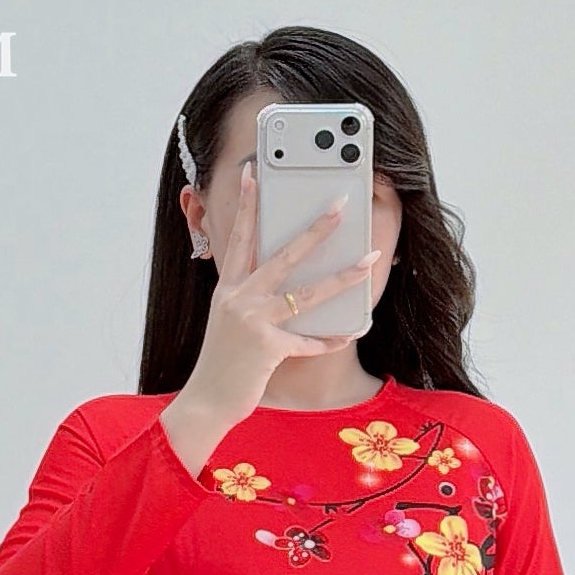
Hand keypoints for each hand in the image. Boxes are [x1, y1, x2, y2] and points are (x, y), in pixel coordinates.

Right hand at [161, 160, 379, 468]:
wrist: (206, 401)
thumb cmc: (223, 364)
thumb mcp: (230, 323)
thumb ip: (252, 301)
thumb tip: (288, 288)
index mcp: (228, 288)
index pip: (240, 238)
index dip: (248, 204)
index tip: (254, 173)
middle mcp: (239, 298)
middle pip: (283, 255)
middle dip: (314, 229)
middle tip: (339, 206)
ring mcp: (252, 322)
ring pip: (306, 293)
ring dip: (341, 277)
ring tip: (368, 261)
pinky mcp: (266, 348)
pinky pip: (308, 341)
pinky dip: (329, 340)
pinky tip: (350, 332)